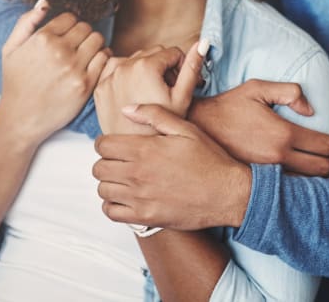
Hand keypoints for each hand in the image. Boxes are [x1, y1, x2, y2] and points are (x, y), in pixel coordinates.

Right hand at [0, 0, 107, 144]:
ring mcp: (74, 68)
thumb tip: (44, 2)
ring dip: (93, 44)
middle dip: (82, 33)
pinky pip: (104, 59)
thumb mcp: (10, 49)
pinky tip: (93, 63)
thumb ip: (26, 22)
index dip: (68, 25)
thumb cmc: (15, 82)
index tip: (65, 35)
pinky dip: (102, 58)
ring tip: (85, 53)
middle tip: (76, 45)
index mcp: (42, 39)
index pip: (70, 17)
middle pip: (86, 27)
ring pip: (98, 40)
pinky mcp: (85, 85)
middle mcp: (59, 51)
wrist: (21, 118)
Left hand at [94, 39, 205, 135]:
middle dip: (164, 67)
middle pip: (152, 53)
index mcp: (146, 66)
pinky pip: (116, 70)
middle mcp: (124, 66)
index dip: (182, 66)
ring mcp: (109, 77)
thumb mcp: (182, 98)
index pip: (172, 52)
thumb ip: (192, 68)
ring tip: (153, 92)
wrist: (135, 152)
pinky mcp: (100, 88)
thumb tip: (202, 43)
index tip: (183, 83)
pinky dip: (126, 75)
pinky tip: (135, 93)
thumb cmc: (162, 129)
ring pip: (134, 60)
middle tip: (170, 89)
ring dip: (146, 69)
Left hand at [94, 104, 250, 229]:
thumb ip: (154, 114)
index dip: (106, 142)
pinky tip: (126, 197)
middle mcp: (138, 174)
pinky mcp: (145, 218)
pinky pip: (111, 212)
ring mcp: (140, 198)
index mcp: (144, 150)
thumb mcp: (185, 129)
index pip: (102, 145)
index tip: (116, 145)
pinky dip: (113, 205)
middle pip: (99, 167)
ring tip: (123, 179)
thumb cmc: (209, 159)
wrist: (229, 193)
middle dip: (106, 161)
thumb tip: (126, 109)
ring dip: (109, 183)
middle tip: (120, 161)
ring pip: (103, 190)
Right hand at [189, 80, 328, 176]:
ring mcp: (268, 174)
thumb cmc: (228, 106)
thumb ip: (288, 91)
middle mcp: (279, 158)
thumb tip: (310, 110)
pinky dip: (304, 189)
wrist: (197, 129)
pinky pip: (289, 190)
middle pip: (322, 169)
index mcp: (283, 133)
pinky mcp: (257, 183)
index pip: (324, 145)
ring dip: (325, 182)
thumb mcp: (257, 88)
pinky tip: (308, 185)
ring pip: (308, 184)